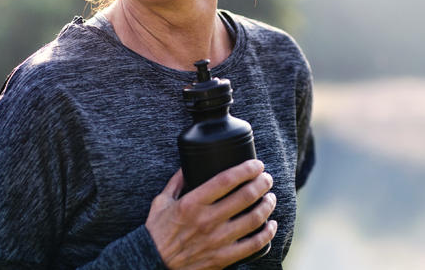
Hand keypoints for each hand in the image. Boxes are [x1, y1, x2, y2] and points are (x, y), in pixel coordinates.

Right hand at [145, 160, 276, 269]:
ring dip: (267, 205)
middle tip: (267, 179)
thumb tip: (187, 166)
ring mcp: (217, 240)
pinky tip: (271, 225)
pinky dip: (267, 233)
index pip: (226, 180)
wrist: (153, 262)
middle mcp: (207, 220)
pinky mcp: (223, 258)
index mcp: (192, 203)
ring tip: (270, 198)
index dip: (246, 169)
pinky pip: (253, 245)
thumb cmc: (157, 232)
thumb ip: (175, 182)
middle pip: (246, 196)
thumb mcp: (161, 202)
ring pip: (254, 219)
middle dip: (262, 183)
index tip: (257, 164)